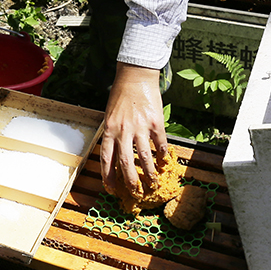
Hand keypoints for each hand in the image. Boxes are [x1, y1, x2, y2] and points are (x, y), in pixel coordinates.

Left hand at [99, 62, 167, 194]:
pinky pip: (159, 144)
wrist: (135, 76)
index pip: (106, 159)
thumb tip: (114, 154)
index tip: (111, 189)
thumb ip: (111, 133)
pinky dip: (162, 155)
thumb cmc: (120, 95)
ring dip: (149, 173)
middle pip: (125, 163)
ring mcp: (140, 127)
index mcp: (109, 129)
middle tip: (135, 193)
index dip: (108, 176)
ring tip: (153, 183)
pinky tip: (164, 162)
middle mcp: (123, 131)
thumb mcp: (109, 115)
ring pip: (144, 157)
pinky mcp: (155, 123)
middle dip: (130, 182)